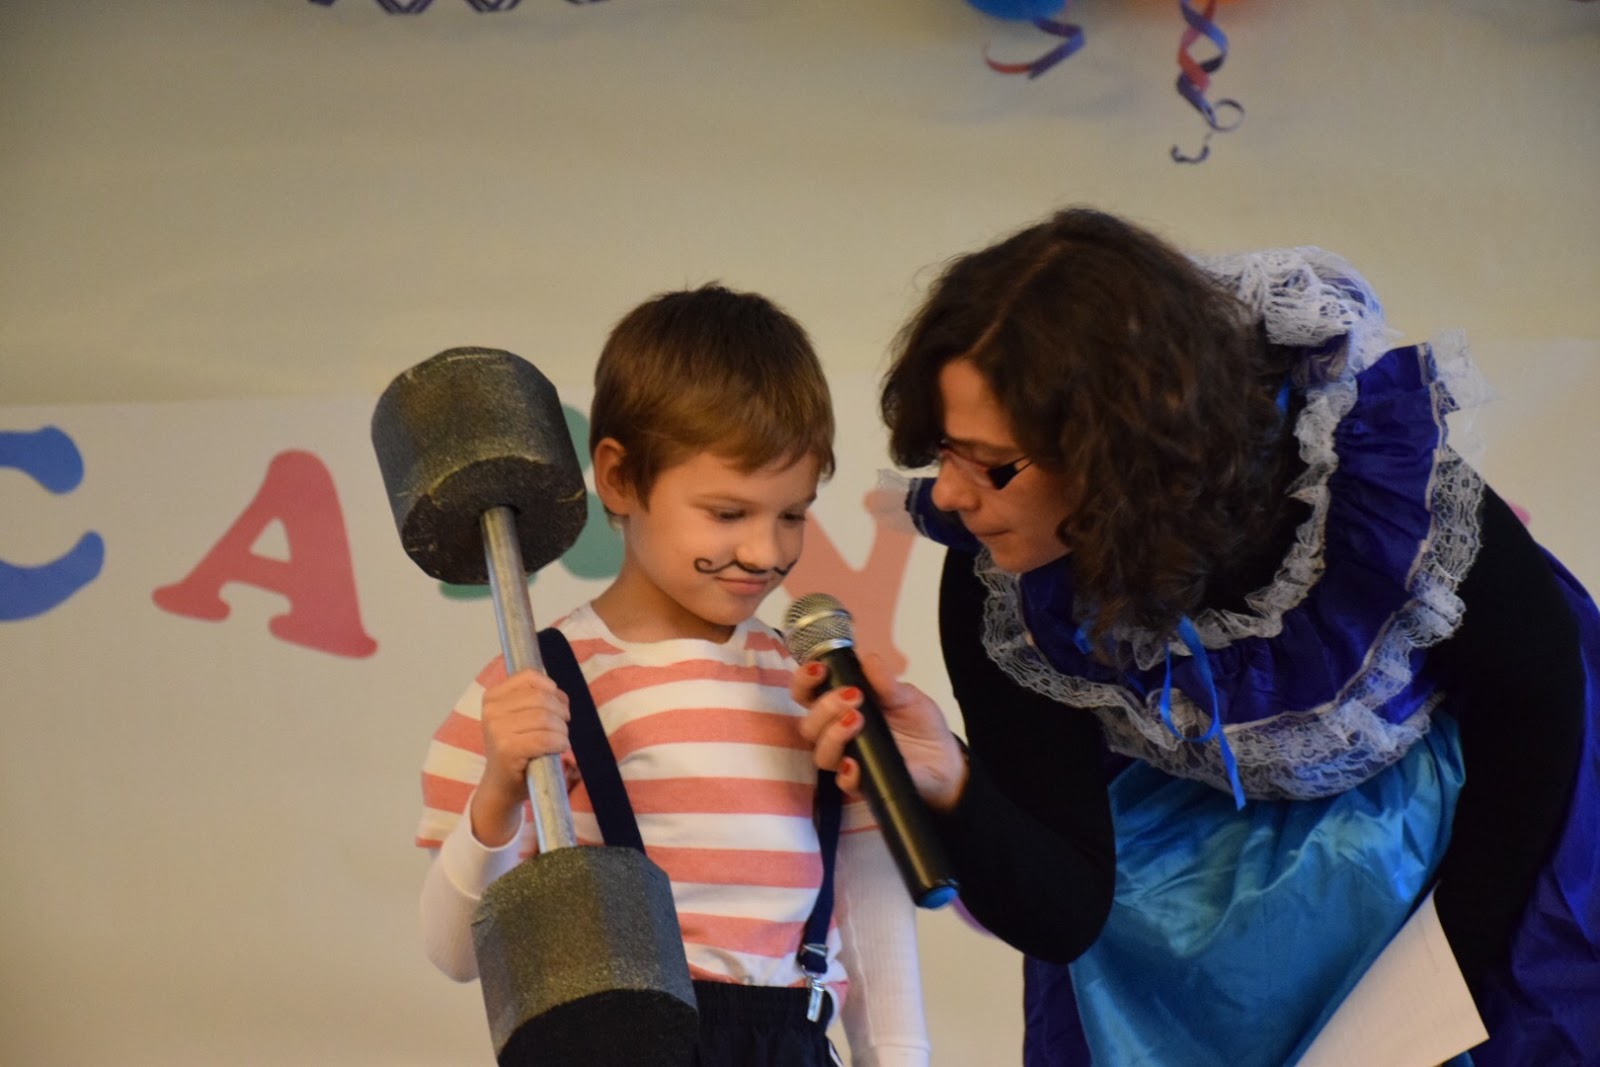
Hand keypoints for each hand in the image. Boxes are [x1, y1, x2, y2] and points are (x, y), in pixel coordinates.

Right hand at [470, 668, 571, 846]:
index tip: (558, 704)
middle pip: (541, 698)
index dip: (552, 689)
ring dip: (562, 730)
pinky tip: (558, 749)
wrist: (501, 786)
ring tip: (559, 740)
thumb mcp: (520, 718)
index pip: (529, 676)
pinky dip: (559, 743)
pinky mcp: (507, 749)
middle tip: (563, 726)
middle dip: (561, 712)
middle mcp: (491, 710)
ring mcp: (496, 729)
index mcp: (492, 697)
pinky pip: (545, 738)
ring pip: (545, 718)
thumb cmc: (516, 750)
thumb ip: (535, 698)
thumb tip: (559, 693)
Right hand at [793, 652, 968, 812]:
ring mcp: (848, 759)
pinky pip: (844, 783)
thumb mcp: (907, 697)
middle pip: (809, 725)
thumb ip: (886, 682)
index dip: (804, 681)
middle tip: (854, 696)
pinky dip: (847, 773)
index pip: (808, 694)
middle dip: (825, 707)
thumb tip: (867, 659)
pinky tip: (856, 764)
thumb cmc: (918, 723)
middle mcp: (837, 733)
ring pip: (821, 754)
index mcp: (841, 706)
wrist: (944, 758)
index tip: (819, 669)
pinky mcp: (863, 784)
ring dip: (833, 735)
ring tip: (857, 720)